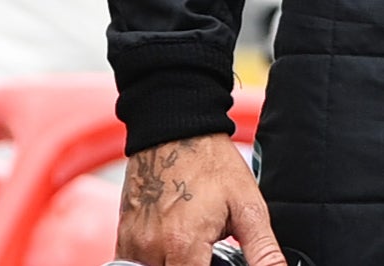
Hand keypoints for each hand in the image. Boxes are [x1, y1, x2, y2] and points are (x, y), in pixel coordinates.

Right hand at [114, 132, 284, 265]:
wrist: (175, 132)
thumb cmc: (212, 164)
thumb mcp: (248, 206)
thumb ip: (261, 248)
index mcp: (184, 245)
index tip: (219, 261)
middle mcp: (151, 250)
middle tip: (209, 250)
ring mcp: (132, 246)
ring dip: (175, 264)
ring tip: (194, 244)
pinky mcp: (122, 239)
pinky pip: (134, 265)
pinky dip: (155, 260)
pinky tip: (173, 242)